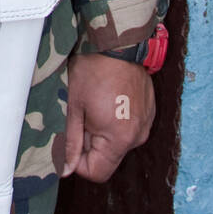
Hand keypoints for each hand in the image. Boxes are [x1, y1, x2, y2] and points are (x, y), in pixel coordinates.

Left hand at [63, 52, 155, 181]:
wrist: (117, 41)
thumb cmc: (92, 69)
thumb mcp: (74, 105)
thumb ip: (70, 141)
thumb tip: (64, 168)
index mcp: (119, 138)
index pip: (97, 172)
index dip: (77, 161)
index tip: (70, 138)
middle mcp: (137, 136)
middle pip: (107, 157)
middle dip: (89, 142)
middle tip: (80, 114)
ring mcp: (145, 124)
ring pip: (116, 142)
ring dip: (101, 130)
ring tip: (94, 102)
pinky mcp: (148, 112)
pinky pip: (128, 128)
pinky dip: (114, 120)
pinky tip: (107, 97)